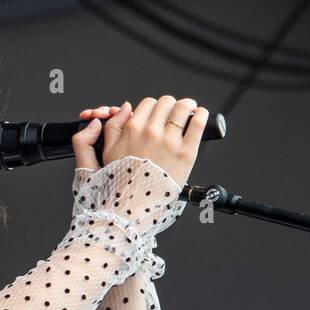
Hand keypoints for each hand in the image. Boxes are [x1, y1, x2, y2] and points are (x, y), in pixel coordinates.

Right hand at [71, 97, 206, 186]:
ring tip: (189, 111)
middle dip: (171, 106)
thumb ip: (113, 126)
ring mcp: (169, 142)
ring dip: (187, 106)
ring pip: (183, 107)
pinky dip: (201, 114)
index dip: (155, 108)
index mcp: (132, 129)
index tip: (159, 116)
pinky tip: (200, 115)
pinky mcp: (186, 152)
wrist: (135, 206)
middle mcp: (151, 132)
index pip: (148, 103)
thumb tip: (125, 107)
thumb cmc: (122, 182)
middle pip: (166, 102)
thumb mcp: (108, 152)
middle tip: (174, 114)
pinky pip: (198, 122)